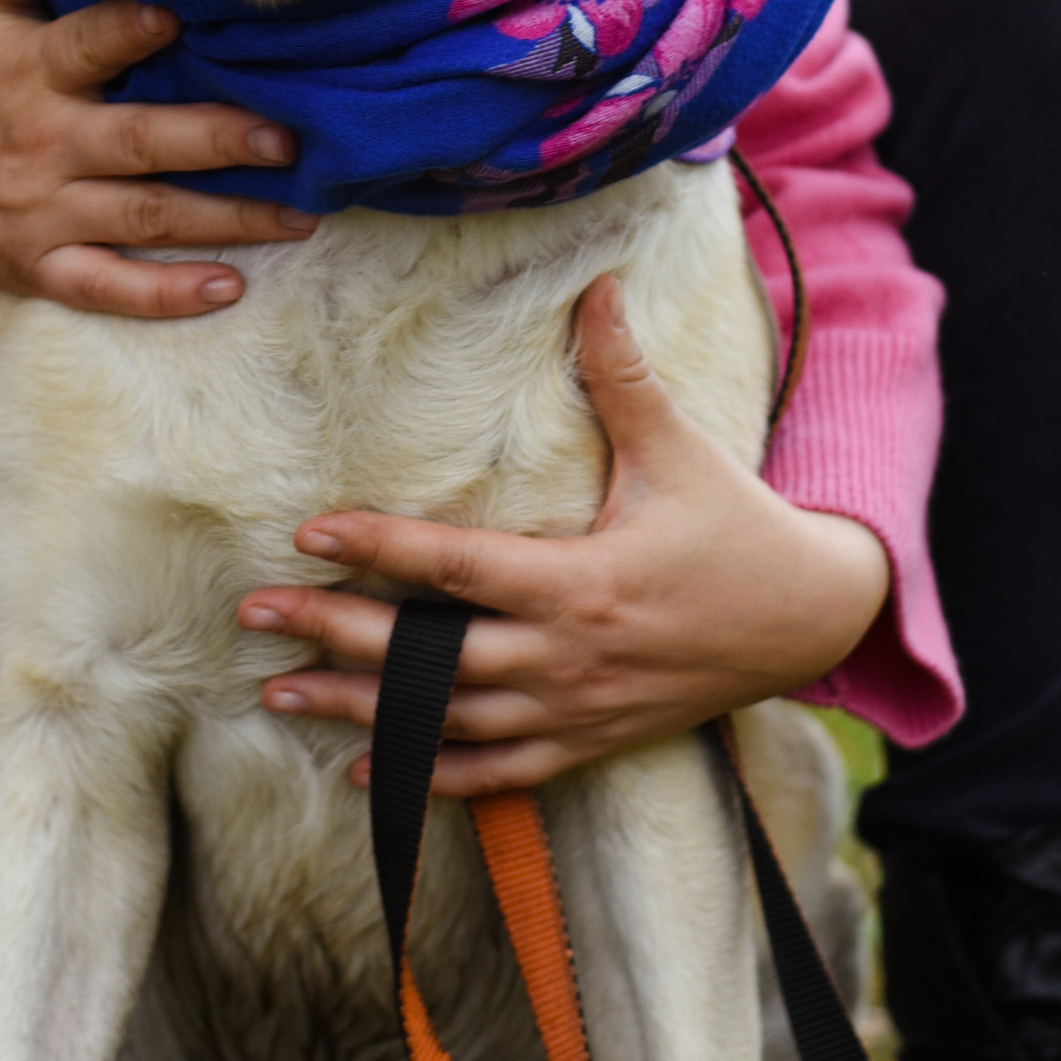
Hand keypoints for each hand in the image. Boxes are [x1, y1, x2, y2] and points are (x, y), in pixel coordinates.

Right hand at [0, 0, 312, 319]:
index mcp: (30, 72)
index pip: (85, 47)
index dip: (129, 31)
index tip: (180, 15)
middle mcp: (46, 145)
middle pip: (139, 145)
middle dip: (215, 140)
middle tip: (287, 138)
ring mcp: (47, 214)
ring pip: (147, 220)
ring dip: (226, 220)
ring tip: (301, 213)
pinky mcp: (45, 268)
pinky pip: (111, 289)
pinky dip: (167, 295)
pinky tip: (230, 288)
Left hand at [236, 271, 889, 788]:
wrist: (807, 621)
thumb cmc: (734, 525)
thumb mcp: (678, 449)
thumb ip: (621, 374)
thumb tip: (594, 283)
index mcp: (578, 582)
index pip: (455, 568)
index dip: (378, 550)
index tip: (308, 534)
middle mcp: (564, 657)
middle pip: (428, 655)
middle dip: (333, 634)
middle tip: (253, 616)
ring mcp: (572, 711)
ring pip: (444, 724)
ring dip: (357, 712)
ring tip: (276, 694)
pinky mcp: (585, 744)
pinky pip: (493, 774)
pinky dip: (427, 778)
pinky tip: (361, 772)